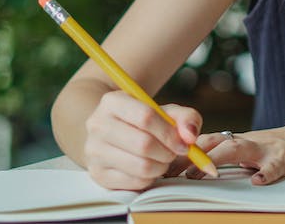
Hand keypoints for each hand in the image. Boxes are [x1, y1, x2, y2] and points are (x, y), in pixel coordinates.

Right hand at [82, 91, 201, 189]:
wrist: (112, 134)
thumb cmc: (142, 122)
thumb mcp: (164, 112)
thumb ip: (185, 117)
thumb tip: (190, 136)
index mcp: (112, 102)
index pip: (145, 117)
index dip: (170, 133)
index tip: (185, 143)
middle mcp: (97, 125)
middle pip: (143, 144)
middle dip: (168, 152)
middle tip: (174, 152)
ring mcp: (94, 151)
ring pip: (141, 166)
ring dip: (161, 166)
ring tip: (163, 159)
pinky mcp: (98, 174)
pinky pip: (135, 182)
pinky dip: (150, 178)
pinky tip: (149, 168)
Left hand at [177, 124, 284, 184]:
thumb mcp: (257, 152)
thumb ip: (234, 158)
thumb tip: (202, 169)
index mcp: (241, 141)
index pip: (206, 143)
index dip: (184, 152)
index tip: (162, 165)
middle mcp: (250, 141)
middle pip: (214, 143)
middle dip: (190, 155)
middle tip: (169, 171)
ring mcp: (268, 148)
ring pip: (238, 149)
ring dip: (217, 160)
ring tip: (201, 174)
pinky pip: (274, 166)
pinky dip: (266, 173)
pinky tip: (257, 182)